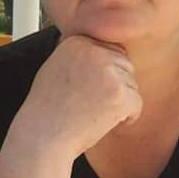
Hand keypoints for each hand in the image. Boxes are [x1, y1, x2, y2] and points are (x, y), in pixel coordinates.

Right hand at [16, 35, 141, 158]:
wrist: (42, 136)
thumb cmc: (47, 109)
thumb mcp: (56, 67)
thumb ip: (80, 55)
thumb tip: (106, 50)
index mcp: (78, 42)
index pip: (110, 50)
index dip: (106, 74)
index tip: (91, 91)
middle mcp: (93, 51)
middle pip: (125, 65)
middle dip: (117, 86)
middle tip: (94, 105)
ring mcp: (108, 72)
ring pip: (132, 84)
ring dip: (120, 102)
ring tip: (94, 114)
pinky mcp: (119, 93)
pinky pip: (136, 103)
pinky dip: (127, 117)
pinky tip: (105, 123)